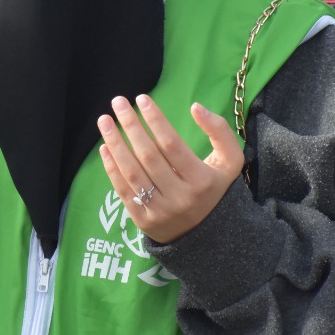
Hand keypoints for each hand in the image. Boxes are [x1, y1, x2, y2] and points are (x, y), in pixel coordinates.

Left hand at [97, 95, 243, 243]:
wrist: (207, 236)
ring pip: (132, 172)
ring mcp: (160, 211)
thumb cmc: (214, 188)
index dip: (156, 120)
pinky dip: (111, 168)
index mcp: (201, 180)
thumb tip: (195, 107)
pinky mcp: (143, 221)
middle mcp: (179, 197)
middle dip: (131, 126)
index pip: (172, 145)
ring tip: (104, 120)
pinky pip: (123, 191)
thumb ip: (220, 131)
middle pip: (149, 156)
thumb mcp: (230, 161)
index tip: (142, 98)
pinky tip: (105, 147)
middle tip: (118, 102)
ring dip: (115, 143)